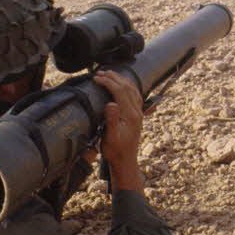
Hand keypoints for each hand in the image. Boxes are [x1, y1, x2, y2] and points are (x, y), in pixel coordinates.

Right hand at [92, 70, 145, 191]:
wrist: (125, 162)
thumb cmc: (115, 151)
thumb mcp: (110, 137)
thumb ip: (111, 120)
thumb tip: (111, 104)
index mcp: (131, 115)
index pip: (120, 92)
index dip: (108, 83)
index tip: (96, 79)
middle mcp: (137, 112)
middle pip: (127, 88)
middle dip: (113, 78)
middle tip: (99, 73)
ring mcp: (138, 113)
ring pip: (132, 90)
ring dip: (121, 80)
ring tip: (109, 74)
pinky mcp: (137, 116)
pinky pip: (134, 95)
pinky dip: (127, 86)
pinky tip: (121, 85)